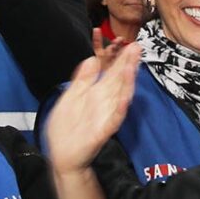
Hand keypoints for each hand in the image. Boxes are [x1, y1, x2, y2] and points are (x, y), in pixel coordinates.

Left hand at [42, 42, 138, 174]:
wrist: (63, 156)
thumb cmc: (66, 129)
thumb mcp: (70, 97)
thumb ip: (82, 79)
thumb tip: (92, 59)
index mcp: (95, 93)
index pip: (109, 72)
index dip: (116, 57)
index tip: (124, 42)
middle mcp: (104, 102)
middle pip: (118, 80)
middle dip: (127, 65)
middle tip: (136, 47)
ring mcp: (105, 116)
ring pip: (119, 96)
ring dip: (126, 83)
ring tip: (132, 67)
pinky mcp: (103, 130)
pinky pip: (114, 118)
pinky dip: (120, 109)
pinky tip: (125, 99)